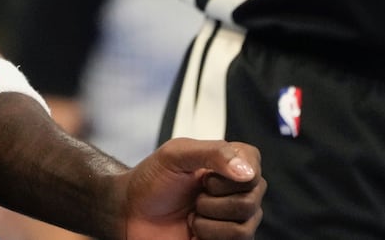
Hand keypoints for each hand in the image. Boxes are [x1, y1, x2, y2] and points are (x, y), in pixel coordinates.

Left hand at [122, 137, 263, 239]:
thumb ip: (213, 153)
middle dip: (213, 201)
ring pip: (245, 227)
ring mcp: (233, 218)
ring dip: (208, 222)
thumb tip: (247, 171)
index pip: (254, 168)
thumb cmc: (151, 180)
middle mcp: (237, 190)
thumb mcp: (176, 154)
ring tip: (192, 215)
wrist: (131, 213)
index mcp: (230, 163)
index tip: (204, 175)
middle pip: (251, 201)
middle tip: (194, 196)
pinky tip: (194, 230)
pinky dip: (208, 236)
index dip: (227, 175)